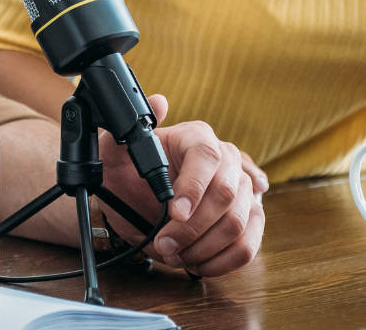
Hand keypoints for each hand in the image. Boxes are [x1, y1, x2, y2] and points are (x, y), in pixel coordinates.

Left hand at [98, 96, 263, 276]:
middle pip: (227, 193)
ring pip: (239, 222)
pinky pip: (249, 244)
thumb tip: (158, 102)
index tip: (174, 213)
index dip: (193, 187)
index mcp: (197, 137)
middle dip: (193, 227)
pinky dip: (223, 261)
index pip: (207, 156)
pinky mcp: (249, 219)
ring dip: (204, 247)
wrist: (133, 200)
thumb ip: (128, 129)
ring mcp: (243, 190)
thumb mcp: (116, 151)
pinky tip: (198, 261)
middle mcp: (227, 159)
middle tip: (165, 243)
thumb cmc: (127, 173)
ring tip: (176, 254)